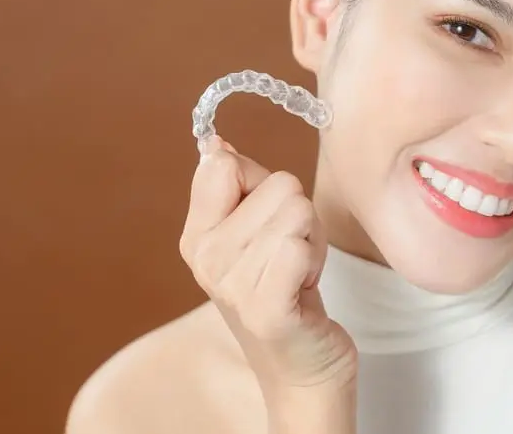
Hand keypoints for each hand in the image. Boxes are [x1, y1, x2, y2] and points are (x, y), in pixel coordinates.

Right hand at [179, 136, 358, 400]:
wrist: (302, 366)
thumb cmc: (285, 289)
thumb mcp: (254, 230)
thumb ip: (237, 183)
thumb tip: (216, 145)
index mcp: (197, 234)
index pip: (224, 165)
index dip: (261, 180)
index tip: (266, 216)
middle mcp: (206, 259)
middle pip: (279, 184)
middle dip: (298, 214)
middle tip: (290, 255)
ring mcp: (232, 287)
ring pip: (297, 212)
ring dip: (312, 239)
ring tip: (298, 271)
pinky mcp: (265, 311)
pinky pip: (297, 248)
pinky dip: (314, 260)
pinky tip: (305, 287)